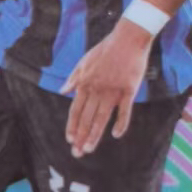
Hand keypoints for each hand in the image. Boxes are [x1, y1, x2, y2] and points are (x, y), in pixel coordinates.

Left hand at [60, 21, 152, 156]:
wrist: (128, 38)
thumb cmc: (106, 49)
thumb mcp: (84, 61)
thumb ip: (73, 78)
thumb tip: (62, 91)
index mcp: (85, 83)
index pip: (76, 110)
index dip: (72, 126)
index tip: (69, 139)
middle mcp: (97, 89)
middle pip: (87, 117)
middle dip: (80, 136)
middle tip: (77, 153)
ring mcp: (113, 90)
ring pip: (101, 117)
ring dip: (94, 135)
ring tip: (88, 149)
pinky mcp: (129, 89)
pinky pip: (124, 110)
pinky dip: (121, 123)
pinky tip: (116, 135)